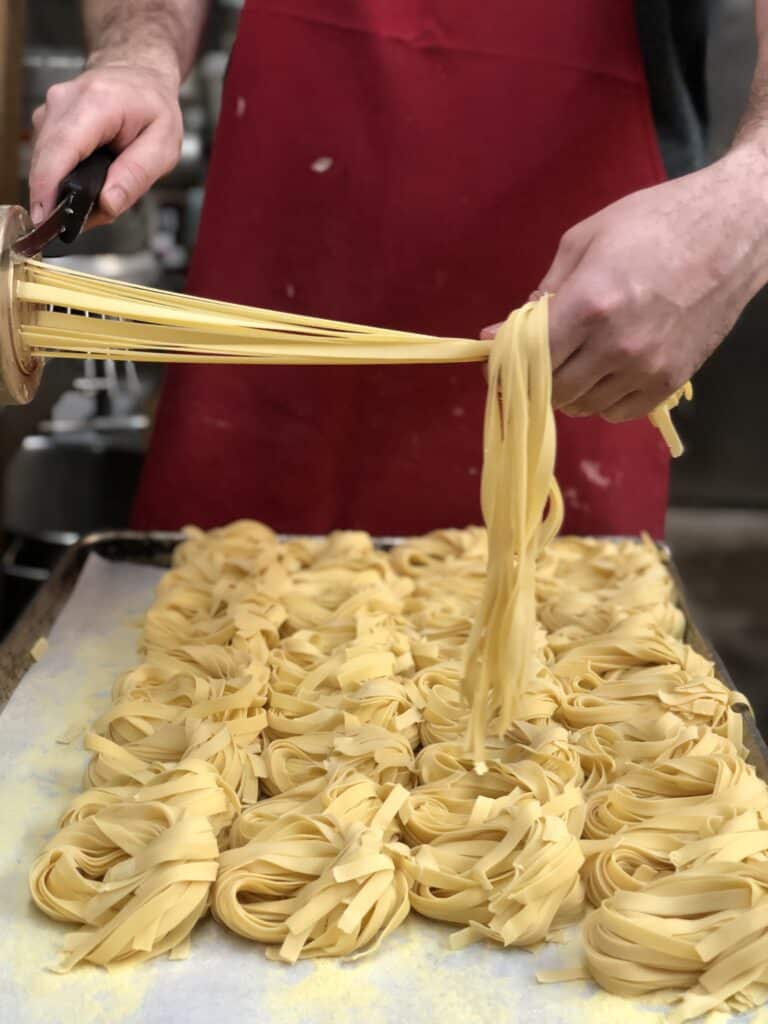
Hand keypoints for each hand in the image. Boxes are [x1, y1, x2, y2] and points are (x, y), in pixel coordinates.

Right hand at [29, 58, 182, 227]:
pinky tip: (87, 178)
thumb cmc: (154, 108)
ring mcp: (50, 109)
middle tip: (90, 217)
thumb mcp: (164, 146)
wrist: (138, 75)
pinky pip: (47, 158)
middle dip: (61, 198)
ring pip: (43, 163)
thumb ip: (137, 176)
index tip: (44, 218)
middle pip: (46, 160)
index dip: (48, 186)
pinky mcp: (45, 120)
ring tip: (98, 191)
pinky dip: (63, 176)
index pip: (62, 148)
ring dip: (65, 188)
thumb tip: (107, 204)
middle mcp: (65, 101)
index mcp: (98, 103)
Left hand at [482, 151, 767, 420]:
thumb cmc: (653, 222)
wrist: (731, 231)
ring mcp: (647, 369)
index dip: (505, 360)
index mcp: (591, 304)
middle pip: (552, 389)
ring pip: (581, 406)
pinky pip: (617, 413)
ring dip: (566, 390)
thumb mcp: (585, 239)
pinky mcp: (670, 381)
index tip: (496, 355)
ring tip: (571, 361)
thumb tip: (502, 333)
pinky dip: (599, 401)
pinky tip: (600, 375)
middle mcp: (617, 346)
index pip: (530, 357)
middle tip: (533, 358)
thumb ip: (543, 291)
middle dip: (533, 376)